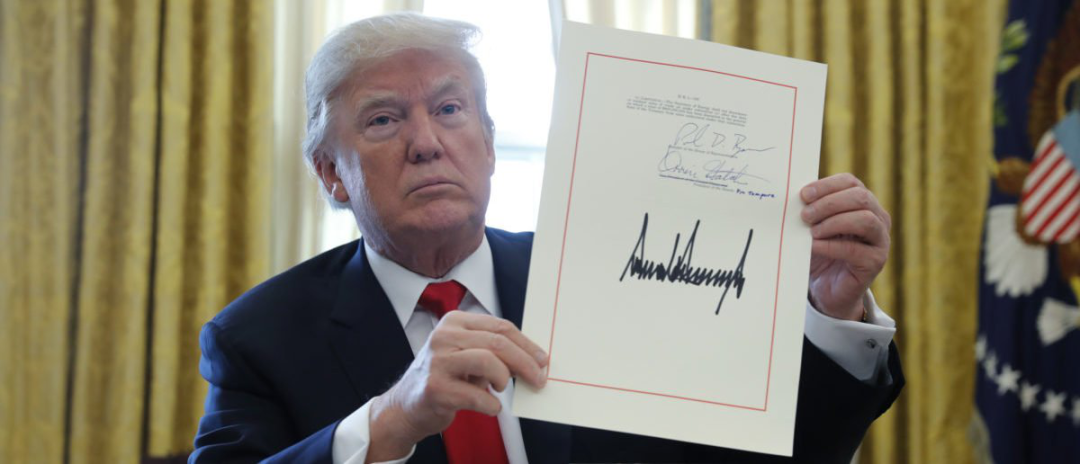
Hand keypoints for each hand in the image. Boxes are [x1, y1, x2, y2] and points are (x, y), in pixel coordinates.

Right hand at [366, 312, 547, 461]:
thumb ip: (493, 350)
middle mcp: (443, 337)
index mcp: (454, 322)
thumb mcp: (465, 353)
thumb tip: (532, 359)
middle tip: (538, 379)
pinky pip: (477, 395)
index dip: (526, 344)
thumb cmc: (444, 377)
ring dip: (504, 379)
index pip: (500, 327)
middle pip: (498, 343)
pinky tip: (490, 406)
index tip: (542, 359)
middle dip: (525, 362)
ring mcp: (437, 362)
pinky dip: (491, 404)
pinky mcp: (435, 388)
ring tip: (501, 388)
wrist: (407, 405)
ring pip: (489, 362)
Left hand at [800, 173, 890, 320]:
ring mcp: (880, 240)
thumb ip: (811, 210)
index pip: (851, 182)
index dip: (827, 186)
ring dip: (834, 223)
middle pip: (860, 197)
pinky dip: (832, 246)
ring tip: (812, 232)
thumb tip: (795, 197)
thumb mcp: (814, 226)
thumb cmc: (820, 252)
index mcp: (863, 203)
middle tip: (805, 215)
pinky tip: (815, 246)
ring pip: (865, 220)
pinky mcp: (876, 261)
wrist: (827, 288)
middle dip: (829, 203)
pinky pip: (856, 249)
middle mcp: (878, 218)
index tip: (803, 195)